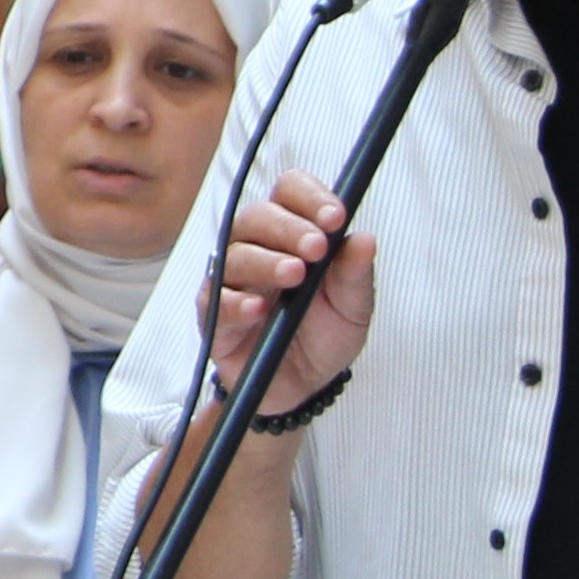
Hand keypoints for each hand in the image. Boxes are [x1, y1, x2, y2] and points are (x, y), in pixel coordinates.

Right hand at [210, 174, 374, 412]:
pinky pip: (216, 300)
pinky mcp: (214, 314)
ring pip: (235, 254)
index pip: (290, 192)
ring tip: (294, 276)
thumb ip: (355, 273)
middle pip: (258, 216)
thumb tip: (364, 239)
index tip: (335, 218)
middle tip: (316, 248)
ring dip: (266, 262)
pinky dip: (237, 302)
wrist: (304, 386)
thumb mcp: (352, 306)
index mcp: (292, 233)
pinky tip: (259, 308)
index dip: (310, 197)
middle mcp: (257, 247)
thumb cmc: (323, 335)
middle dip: (289, 229)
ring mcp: (232, 279)